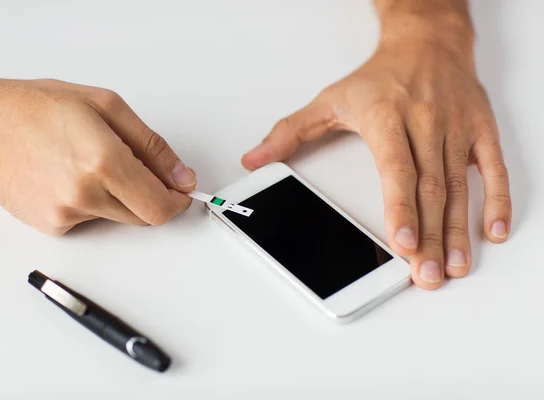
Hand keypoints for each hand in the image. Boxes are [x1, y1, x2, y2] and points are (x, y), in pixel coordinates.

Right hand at [0, 76, 195, 234]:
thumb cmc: (40, 108)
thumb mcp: (108, 107)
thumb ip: (152, 147)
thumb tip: (182, 177)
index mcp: (104, 161)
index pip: (160, 206)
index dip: (177, 201)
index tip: (179, 191)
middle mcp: (86, 193)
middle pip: (144, 216)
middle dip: (150, 195)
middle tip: (132, 166)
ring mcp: (66, 213)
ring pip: (118, 217)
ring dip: (119, 197)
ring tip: (90, 165)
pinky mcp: (52, 225)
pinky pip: (90, 220)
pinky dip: (92, 202)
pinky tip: (70, 177)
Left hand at [242, 22, 510, 289]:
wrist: (426, 42)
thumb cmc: (380, 77)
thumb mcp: (329, 99)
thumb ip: (289, 132)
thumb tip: (253, 160)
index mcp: (387, 117)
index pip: (396, 169)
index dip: (401, 208)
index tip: (403, 244)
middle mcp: (425, 123)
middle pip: (429, 188)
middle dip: (430, 236)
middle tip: (426, 275)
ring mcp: (456, 128)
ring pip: (459, 186)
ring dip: (458, 230)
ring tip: (453, 266)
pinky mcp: (479, 129)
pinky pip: (492, 168)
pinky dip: (496, 200)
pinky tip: (490, 231)